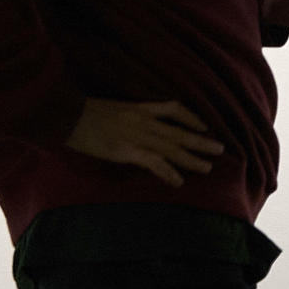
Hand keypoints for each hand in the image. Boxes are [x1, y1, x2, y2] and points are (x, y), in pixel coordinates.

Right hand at [64, 97, 223, 187]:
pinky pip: (154, 163)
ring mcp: (138, 136)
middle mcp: (144, 121)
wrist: (67, 115)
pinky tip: (178, 181)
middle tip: (220, 149)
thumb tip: (133, 125)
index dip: (191, 117)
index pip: (174, 109)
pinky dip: (168, 172)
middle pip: (179, 132)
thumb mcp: (112, 107)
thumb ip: (127, 116)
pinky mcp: (128, 150)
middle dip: (201, 141)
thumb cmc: (85, 112)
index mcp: (140, 108)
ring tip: (208, 167)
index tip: (204, 125)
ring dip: (191, 159)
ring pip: (172, 148)